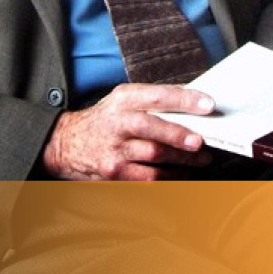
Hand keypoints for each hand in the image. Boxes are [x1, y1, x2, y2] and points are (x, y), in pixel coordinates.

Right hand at [41, 83, 215, 179]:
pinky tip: (181, 174)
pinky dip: (169, 177)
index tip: (207, 104)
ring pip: (154, 156)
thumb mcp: (122, 100)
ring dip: (183, 160)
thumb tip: (192, 102)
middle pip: (153, 128)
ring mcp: (114, 150)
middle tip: (201, 142)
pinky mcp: (114, 173)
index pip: (156, 96)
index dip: (184, 100)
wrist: (66, 144)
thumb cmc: (104, 120)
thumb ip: (152, 100)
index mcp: (123, 99)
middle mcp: (117, 122)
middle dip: (180, 136)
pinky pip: (148, 177)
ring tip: (200, 159)